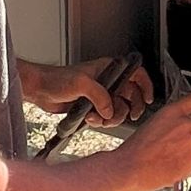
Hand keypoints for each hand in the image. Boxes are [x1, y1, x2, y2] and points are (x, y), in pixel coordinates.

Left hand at [20, 58, 153, 126]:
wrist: (41, 90)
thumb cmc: (57, 79)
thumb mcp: (81, 83)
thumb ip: (99, 96)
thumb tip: (109, 109)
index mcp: (109, 69)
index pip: (136, 74)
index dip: (146, 86)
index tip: (149, 98)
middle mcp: (108, 82)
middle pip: (132, 96)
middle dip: (130, 108)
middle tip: (129, 116)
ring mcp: (101, 95)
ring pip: (119, 110)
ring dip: (112, 118)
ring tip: (99, 118)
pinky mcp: (93, 107)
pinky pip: (106, 117)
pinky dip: (101, 121)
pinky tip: (90, 118)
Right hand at [115, 93, 190, 190]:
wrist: (128, 168)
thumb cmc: (133, 150)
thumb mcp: (151, 125)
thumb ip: (170, 124)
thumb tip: (178, 131)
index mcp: (172, 113)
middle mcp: (184, 126)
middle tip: (179, 144)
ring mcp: (190, 144)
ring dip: (185, 154)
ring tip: (165, 159)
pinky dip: (183, 168)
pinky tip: (167, 168)